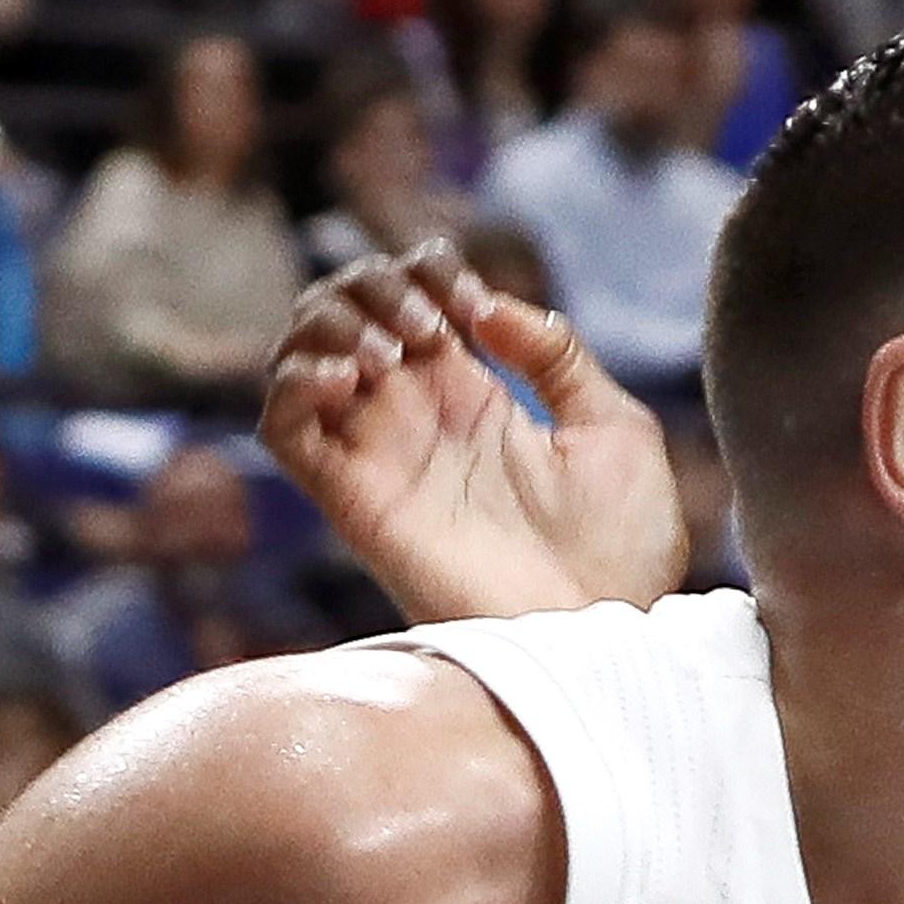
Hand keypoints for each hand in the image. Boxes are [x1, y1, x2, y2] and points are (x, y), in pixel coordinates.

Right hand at [265, 244, 688, 622]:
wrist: (604, 630)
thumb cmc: (622, 547)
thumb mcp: (614, 430)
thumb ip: (557, 355)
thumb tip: (489, 305)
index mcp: (472, 394)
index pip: (408, 296)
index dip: (427, 272)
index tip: (474, 303)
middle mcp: (413, 417)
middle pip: (344, 310)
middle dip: (374, 286)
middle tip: (431, 325)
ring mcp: (379, 454)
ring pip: (300, 354)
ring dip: (331, 324)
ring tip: (392, 350)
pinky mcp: (352, 497)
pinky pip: (281, 426)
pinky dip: (296, 382)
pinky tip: (350, 378)